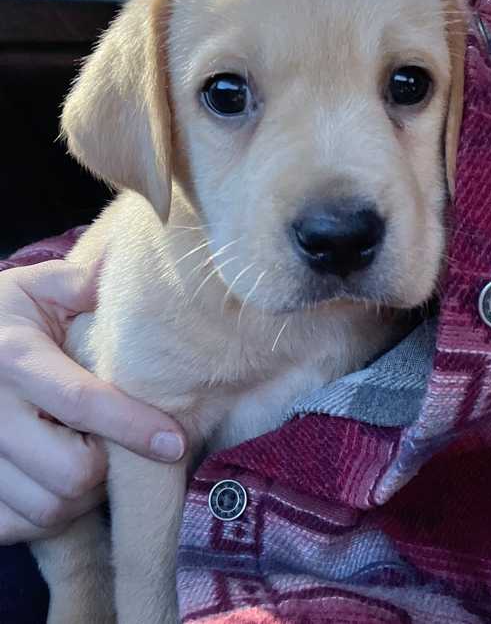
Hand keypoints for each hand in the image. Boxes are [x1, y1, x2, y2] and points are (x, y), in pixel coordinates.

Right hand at [0, 260, 186, 543]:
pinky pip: (16, 526)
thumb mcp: (34, 288)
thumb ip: (79, 282)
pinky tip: (57, 483)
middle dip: (107, 468)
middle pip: (68, 473)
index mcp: (15, 359)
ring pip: (47, 508)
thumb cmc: (2, 318)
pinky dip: (46, 516)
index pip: (81, 402)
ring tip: (92, 462)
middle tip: (118, 448)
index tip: (174, 441)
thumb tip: (129, 263)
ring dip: (83, 496)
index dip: (133, 426)